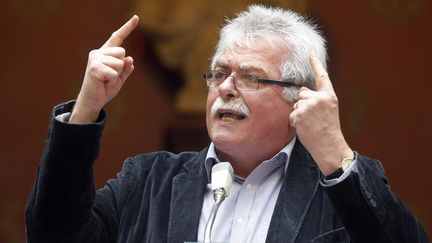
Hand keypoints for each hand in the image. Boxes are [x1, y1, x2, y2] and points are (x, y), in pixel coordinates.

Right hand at [70, 15, 138, 123]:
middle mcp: (98, 53)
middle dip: (121, 67)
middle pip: (123, 52)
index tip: (136, 18)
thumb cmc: (104, 89)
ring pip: (120, 62)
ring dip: (117, 75)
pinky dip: (112, 80)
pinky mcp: (94, 68)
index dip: (127, 28)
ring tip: (106, 81)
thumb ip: (126, 69)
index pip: (117, 38)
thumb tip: (130, 59)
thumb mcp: (119, 78)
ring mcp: (95, 59)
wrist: (92, 101)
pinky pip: (115, 72)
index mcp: (105, 53)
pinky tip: (103, 83)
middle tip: (110, 77)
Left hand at [289, 55, 352, 175]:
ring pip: (296, 104)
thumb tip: (303, 92)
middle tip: (313, 118)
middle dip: (304, 103)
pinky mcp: (299, 114)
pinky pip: (291, 114)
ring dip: (299, 113)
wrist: (329, 145)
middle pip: (303, 93)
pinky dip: (295, 121)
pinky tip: (304, 127)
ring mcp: (308, 106)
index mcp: (329, 96)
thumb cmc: (329, 129)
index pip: (322, 77)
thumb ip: (318, 99)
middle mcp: (319, 98)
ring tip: (310, 124)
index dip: (316, 64)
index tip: (311, 54)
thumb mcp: (329, 110)